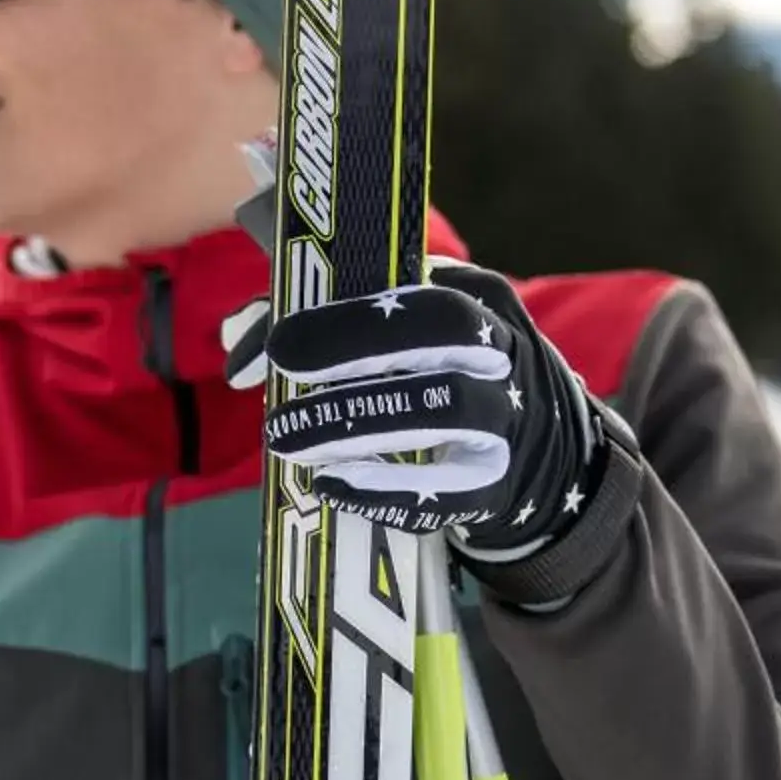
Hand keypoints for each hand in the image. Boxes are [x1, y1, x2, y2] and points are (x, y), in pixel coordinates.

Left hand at [258, 264, 610, 557]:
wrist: (542, 462)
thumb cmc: (447, 381)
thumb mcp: (412, 337)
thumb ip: (327, 324)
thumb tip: (238, 342)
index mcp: (477, 299)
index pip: (412, 288)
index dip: (341, 313)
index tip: (277, 344)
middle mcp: (503, 352)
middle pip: (443, 330)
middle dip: (354, 347)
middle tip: (281, 373)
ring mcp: (508, 420)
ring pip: (446, 409)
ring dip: (357, 422)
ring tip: (286, 440)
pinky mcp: (499, 486)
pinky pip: (450, 491)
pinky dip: (386, 491)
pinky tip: (331, 485)